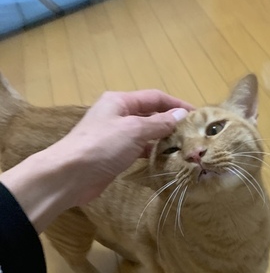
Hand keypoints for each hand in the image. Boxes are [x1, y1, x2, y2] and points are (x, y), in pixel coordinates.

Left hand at [56, 89, 192, 203]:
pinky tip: (164, 160)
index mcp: (120, 101)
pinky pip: (138, 149)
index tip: (196, 115)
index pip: (154, 97)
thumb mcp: (134, 130)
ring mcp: (115, 136)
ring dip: (162, 139)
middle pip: (150, 114)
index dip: (176, 104)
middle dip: (171, 122)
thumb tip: (181, 116)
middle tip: (193, 134)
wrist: (70, 175)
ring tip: (184, 148)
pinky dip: (151, 152)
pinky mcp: (114, 155)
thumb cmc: (102, 146)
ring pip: (145, 133)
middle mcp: (117, 115)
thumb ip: (159, 123)